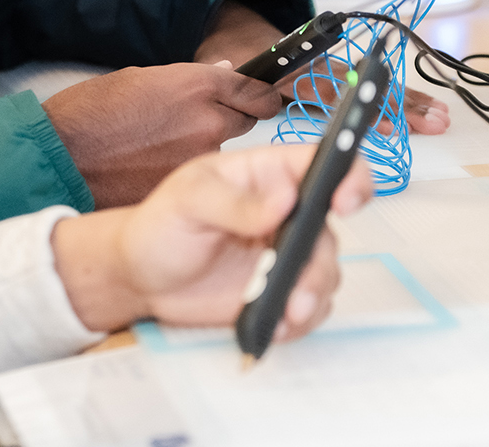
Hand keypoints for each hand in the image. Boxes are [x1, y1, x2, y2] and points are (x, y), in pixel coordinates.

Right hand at [43, 63, 283, 208]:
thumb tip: (226, 74)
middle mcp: (209, 121)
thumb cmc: (90, 112)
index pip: (259, 91)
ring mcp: (200, 160)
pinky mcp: (188, 189)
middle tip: (197, 122)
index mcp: (199, 86)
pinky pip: (198, 175)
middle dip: (230, 119)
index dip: (262, 96)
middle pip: (246, 121)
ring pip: (220, 150)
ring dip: (203, 146)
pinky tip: (153, 166)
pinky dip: (182, 170)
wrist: (61, 156)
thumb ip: (190, 79)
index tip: (262, 99)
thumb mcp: (139, 78)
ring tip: (161, 145)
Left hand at [49, 144, 373, 334]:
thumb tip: (283, 199)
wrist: (141, 277)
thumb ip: (233, 201)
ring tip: (283, 311)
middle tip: (298, 287)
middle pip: (329, 229)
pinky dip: (300, 319)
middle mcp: (287, 212)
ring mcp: (287, 253)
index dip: (348, 176)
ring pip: (327, 271)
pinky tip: (274, 324)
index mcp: (267, 174)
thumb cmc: (159, 225)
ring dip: (311, 294)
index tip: (345, 201)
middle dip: (319, 262)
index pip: (323, 163)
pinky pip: (312, 306)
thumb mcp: (186, 202)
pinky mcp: (282, 290)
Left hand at [195, 0, 450, 134]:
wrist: (245, 37)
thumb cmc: (238, 62)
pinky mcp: (340, 77)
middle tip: (432, 119)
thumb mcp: (229, 72)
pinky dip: (400, 101)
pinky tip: (426, 114)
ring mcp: (333, 71)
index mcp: (291, 68)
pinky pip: (372, 90)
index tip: (379, 118)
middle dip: (396, 103)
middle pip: (362, 86)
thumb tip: (257, 95)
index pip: (322, 86)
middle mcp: (320, 67)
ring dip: (407, 103)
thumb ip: (240, 86)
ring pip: (373, 87)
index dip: (357, 104)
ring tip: (440, 118)